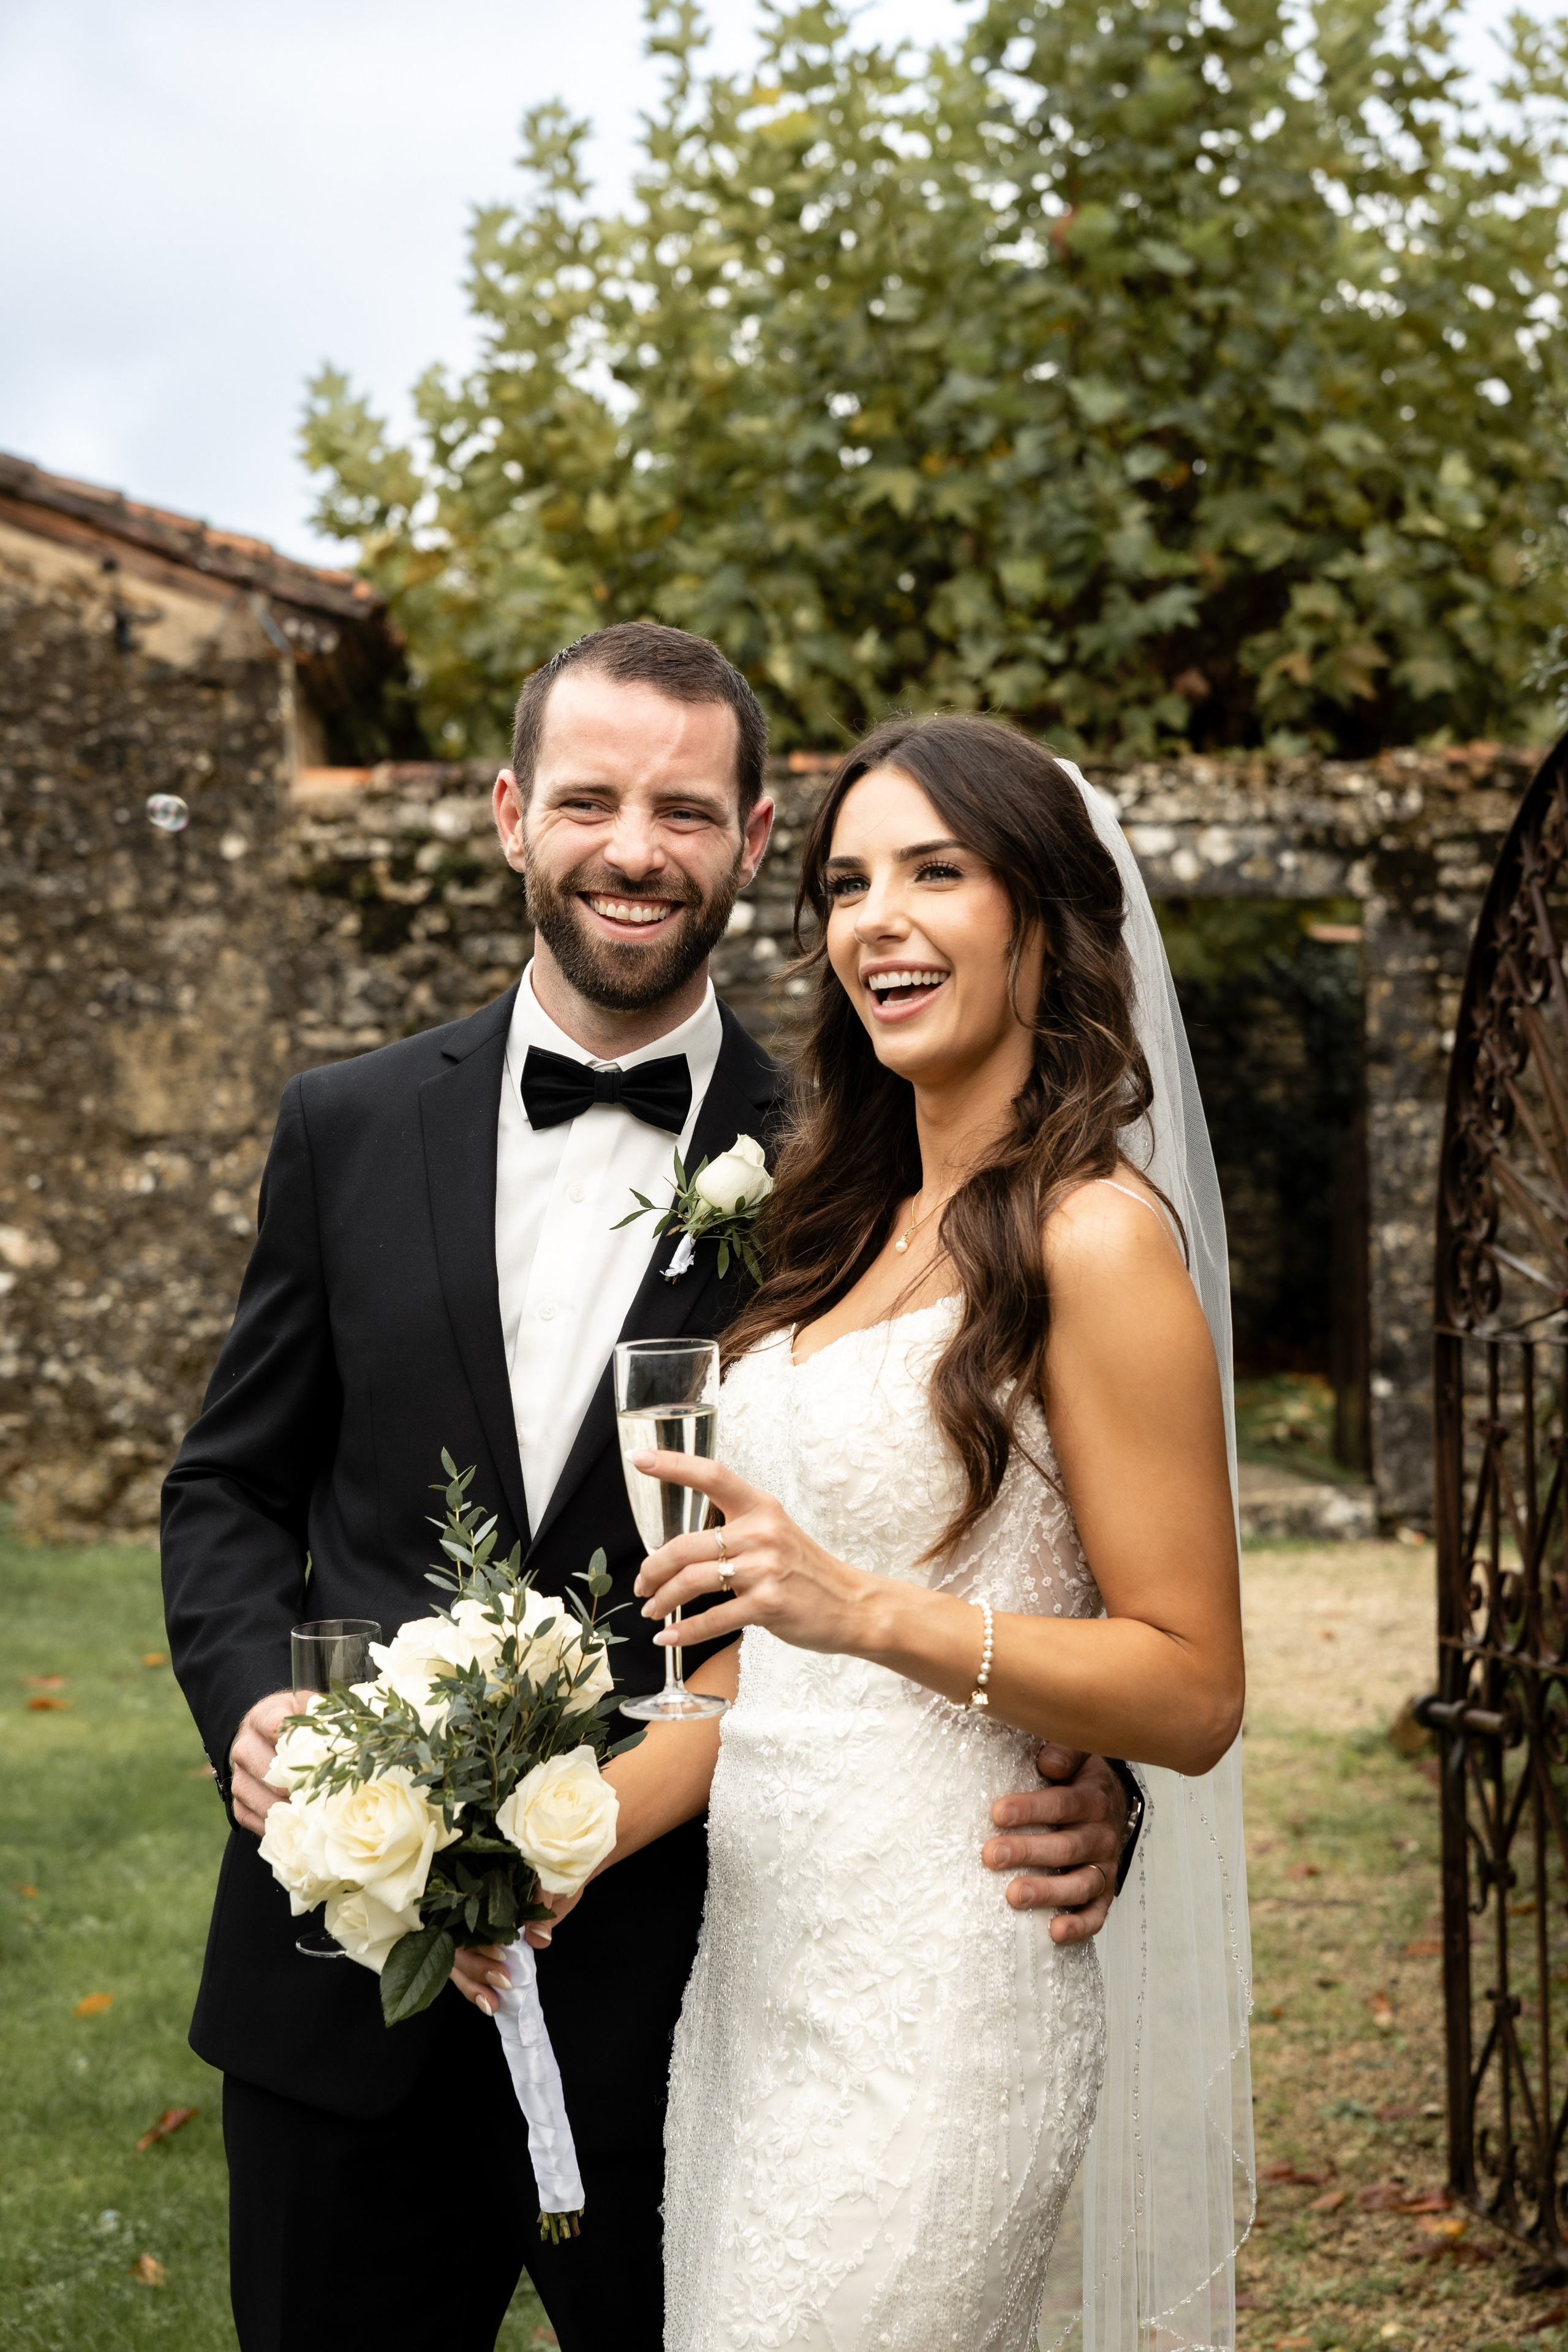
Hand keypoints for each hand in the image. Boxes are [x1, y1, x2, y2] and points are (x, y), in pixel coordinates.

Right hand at [229, 1689, 307, 1834]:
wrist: (268, 1739)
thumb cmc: (295, 1724)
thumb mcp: (306, 1707)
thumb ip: (319, 1709)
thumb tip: (342, 1719)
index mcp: (262, 1716)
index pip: (272, 1724)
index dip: (292, 1738)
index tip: (311, 1750)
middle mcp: (244, 1745)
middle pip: (262, 1764)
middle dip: (290, 1781)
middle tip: (315, 1790)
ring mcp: (238, 1775)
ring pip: (253, 1793)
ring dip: (281, 1806)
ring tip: (308, 1812)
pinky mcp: (237, 1800)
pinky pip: (249, 1816)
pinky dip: (271, 1824)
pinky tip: (293, 1825)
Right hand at [448, 1890, 583, 2012]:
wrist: (562, 1880)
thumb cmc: (551, 1877)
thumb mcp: (549, 1885)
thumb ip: (541, 1907)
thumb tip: (538, 1938)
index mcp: (480, 1888)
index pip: (462, 1913)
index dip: (476, 1936)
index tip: (500, 1951)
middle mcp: (470, 1910)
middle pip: (456, 1943)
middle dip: (476, 1967)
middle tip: (503, 1981)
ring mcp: (474, 1933)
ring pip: (458, 1963)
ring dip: (473, 1986)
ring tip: (492, 2004)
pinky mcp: (485, 1951)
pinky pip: (470, 1973)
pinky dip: (478, 1990)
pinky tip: (491, 2004)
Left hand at [632, 1451, 872, 1653]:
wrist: (852, 1605)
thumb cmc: (806, 1572)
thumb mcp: (775, 1535)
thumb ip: (735, 1533)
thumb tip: (681, 1550)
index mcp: (760, 1508)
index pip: (712, 1475)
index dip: (673, 1465)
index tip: (639, 1458)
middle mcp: (761, 1532)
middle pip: (685, 1545)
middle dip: (652, 1569)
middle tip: (641, 1584)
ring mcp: (764, 1569)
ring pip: (692, 1581)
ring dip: (663, 1600)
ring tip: (652, 1611)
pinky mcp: (767, 1604)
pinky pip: (713, 1618)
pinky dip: (685, 1631)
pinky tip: (670, 1637)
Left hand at [982, 1744, 1128, 1947]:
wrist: (1112, 1803)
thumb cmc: (1080, 1778)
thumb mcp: (1078, 1753)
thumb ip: (1064, 1751)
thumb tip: (1048, 1761)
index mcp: (1092, 1797)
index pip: (1061, 1804)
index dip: (1030, 1809)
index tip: (997, 1813)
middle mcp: (1101, 1834)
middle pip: (1065, 1846)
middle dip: (1027, 1852)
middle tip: (991, 1855)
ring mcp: (1104, 1867)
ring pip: (1079, 1884)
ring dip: (1047, 1891)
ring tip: (1013, 1896)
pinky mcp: (1104, 1893)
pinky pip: (1095, 1914)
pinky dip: (1078, 1926)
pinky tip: (1053, 1932)